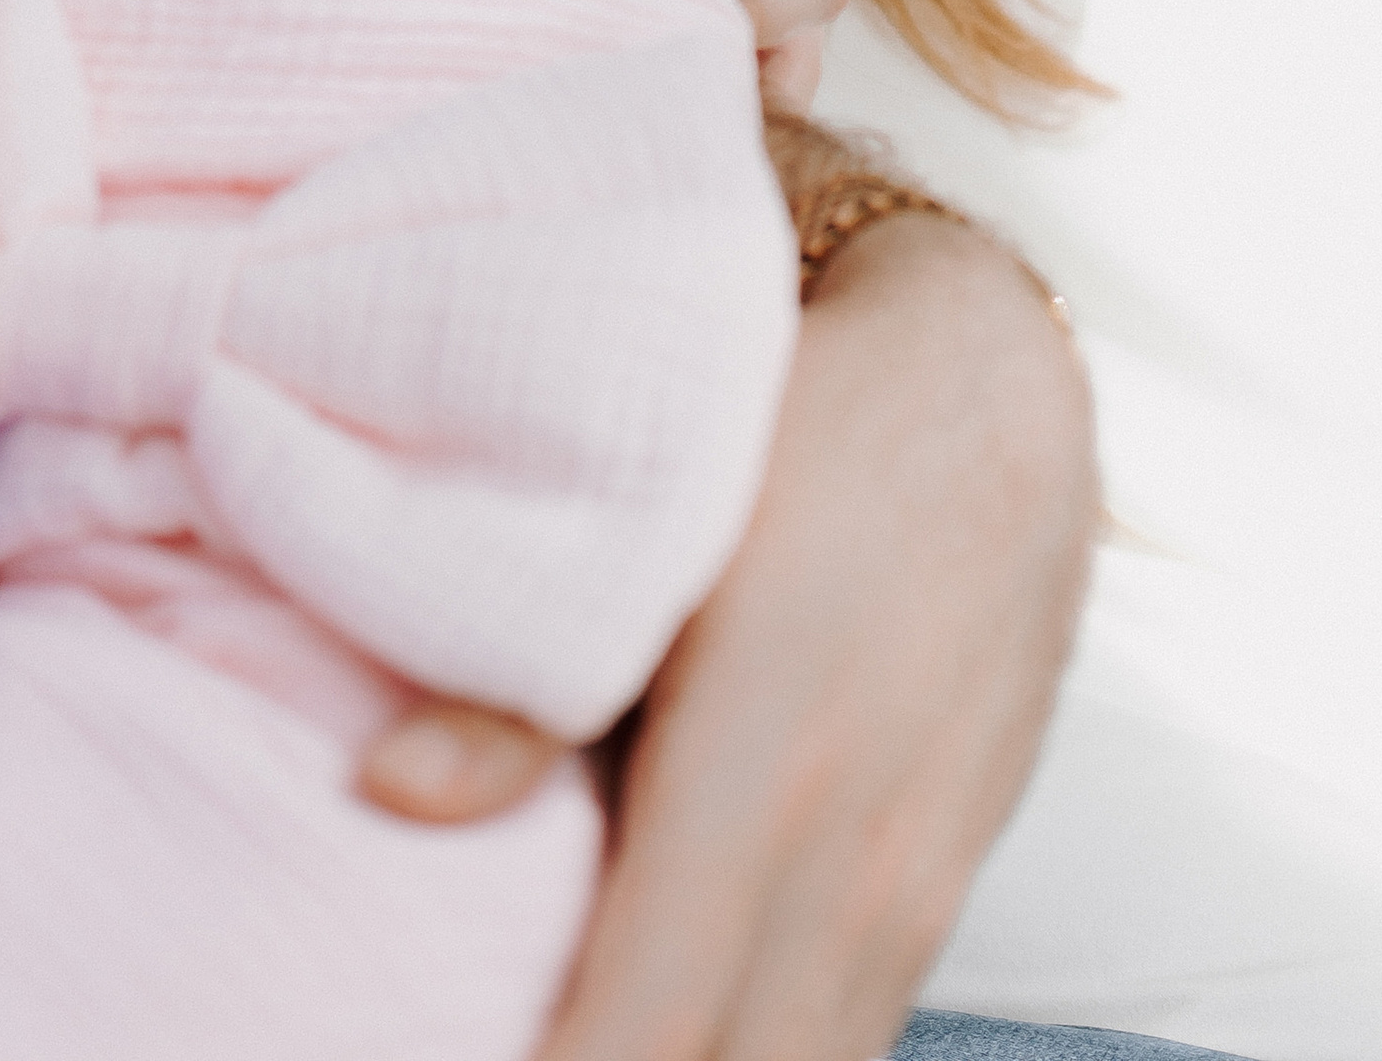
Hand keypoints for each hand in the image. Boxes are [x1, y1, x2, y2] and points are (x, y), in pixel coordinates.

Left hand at [363, 217, 1095, 1060]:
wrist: (992, 387)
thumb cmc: (797, 436)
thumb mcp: (651, 522)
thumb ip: (523, 677)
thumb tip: (389, 795)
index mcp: (760, 778)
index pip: (645, 1035)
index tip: (450, 1055)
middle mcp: (859, 869)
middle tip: (497, 1040)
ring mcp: (921, 895)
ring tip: (567, 1032)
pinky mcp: (948, 890)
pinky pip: (848, 1034)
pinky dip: (759, 1046)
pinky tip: (678, 1015)